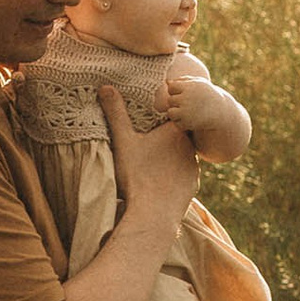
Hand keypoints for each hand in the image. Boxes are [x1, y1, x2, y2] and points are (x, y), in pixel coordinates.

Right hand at [103, 79, 199, 222]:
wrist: (154, 214)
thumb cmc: (138, 175)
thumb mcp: (123, 141)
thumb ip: (116, 113)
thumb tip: (106, 86)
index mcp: (175, 131)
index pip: (174, 115)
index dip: (162, 116)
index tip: (150, 120)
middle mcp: (190, 147)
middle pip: (178, 135)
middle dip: (165, 137)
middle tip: (147, 143)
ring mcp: (194, 167)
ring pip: (182, 156)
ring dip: (170, 157)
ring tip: (152, 163)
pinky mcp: (192, 185)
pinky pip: (183, 175)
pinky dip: (173, 175)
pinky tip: (159, 180)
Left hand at [164, 71, 233, 149]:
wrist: (221, 111)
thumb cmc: (208, 94)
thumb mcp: (199, 83)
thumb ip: (184, 80)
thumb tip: (167, 82)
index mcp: (189, 87)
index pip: (171, 87)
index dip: (176, 91)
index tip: (185, 93)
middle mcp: (186, 98)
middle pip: (170, 100)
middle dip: (176, 102)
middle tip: (188, 104)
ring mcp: (186, 111)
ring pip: (170, 112)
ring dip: (176, 113)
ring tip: (186, 112)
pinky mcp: (188, 123)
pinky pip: (176, 123)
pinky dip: (181, 122)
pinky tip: (190, 119)